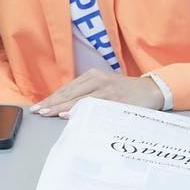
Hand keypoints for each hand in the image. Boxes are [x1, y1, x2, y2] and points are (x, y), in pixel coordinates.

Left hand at [31, 71, 164, 116]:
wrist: (151, 90)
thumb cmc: (125, 91)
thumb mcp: (104, 87)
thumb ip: (87, 94)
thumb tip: (63, 107)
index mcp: (92, 75)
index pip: (67, 88)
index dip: (52, 97)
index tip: (38, 106)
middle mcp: (98, 79)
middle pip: (69, 93)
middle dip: (52, 103)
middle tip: (37, 111)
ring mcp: (107, 89)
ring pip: (79, 99)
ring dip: (61, 107)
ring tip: (47, 113)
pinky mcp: (115, 99)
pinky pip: (94, 105)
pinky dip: (80, 110)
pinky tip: (69, 113)